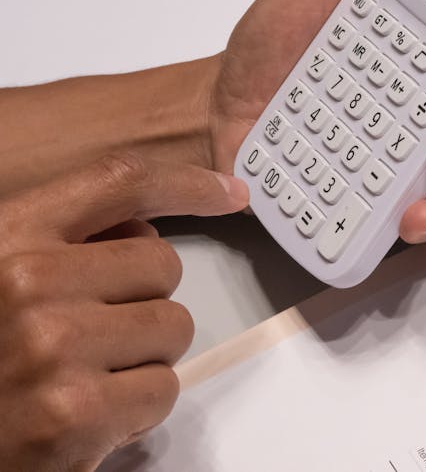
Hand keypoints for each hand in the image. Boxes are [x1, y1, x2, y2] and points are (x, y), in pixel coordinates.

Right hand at [0, 154, 247, 470]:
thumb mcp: (1, 274)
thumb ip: (64, 243)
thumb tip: (145, 229)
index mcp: (8, 237)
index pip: (121, 183)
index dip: (187, 183)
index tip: (229, 192)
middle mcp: (29, 284)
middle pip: (163, 264)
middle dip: (148, 300)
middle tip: (97, 334)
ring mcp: (54, 348)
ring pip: (174, 327)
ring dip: (146, 356)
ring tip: (87, 376)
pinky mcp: (75, 414)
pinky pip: (163, 389)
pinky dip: (137, 409)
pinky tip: (88, 416)